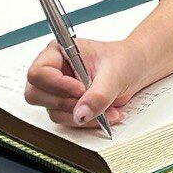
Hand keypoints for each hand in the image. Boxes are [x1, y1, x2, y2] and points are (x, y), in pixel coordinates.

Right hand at [24, 37, 147, 129]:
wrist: (136, 69)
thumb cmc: (124, 59)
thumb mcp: (114, 74)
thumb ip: (98, 95)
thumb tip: (81, 114)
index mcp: (59, 52)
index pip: (38, 72)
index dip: (57, 84)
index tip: (80, 89)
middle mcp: (54, 71)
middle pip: (36, 94)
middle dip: (66, 103)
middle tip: (89, 102)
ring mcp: (58, 90)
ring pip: (53, 111)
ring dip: (80, 115)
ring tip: (108, 109)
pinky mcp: (67, 104)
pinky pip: (67, 120)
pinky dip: (87, 121)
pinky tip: (107, 114)